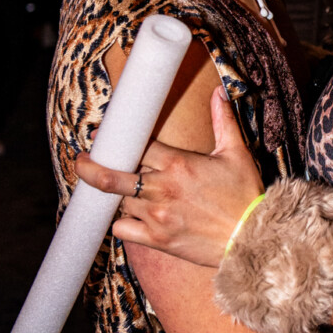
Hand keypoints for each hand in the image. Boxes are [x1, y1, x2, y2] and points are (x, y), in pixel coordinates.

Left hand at [75, 88, 262, 265]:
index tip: (107, 133)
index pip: (137, 145)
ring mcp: (157, 216)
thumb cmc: (245, 196)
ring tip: (115, 187)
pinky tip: (128, 215)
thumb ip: (223, 121)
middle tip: (80, 160)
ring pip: (118, 201)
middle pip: (112, 175)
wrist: (252, 239)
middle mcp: (162, 189)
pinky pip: (123, 230)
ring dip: (116, 193)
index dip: (121, 138)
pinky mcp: (157, 239)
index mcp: (178, 164)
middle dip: (90, 167)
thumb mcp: (236, 153)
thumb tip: (219, 92)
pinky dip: (121, 222)